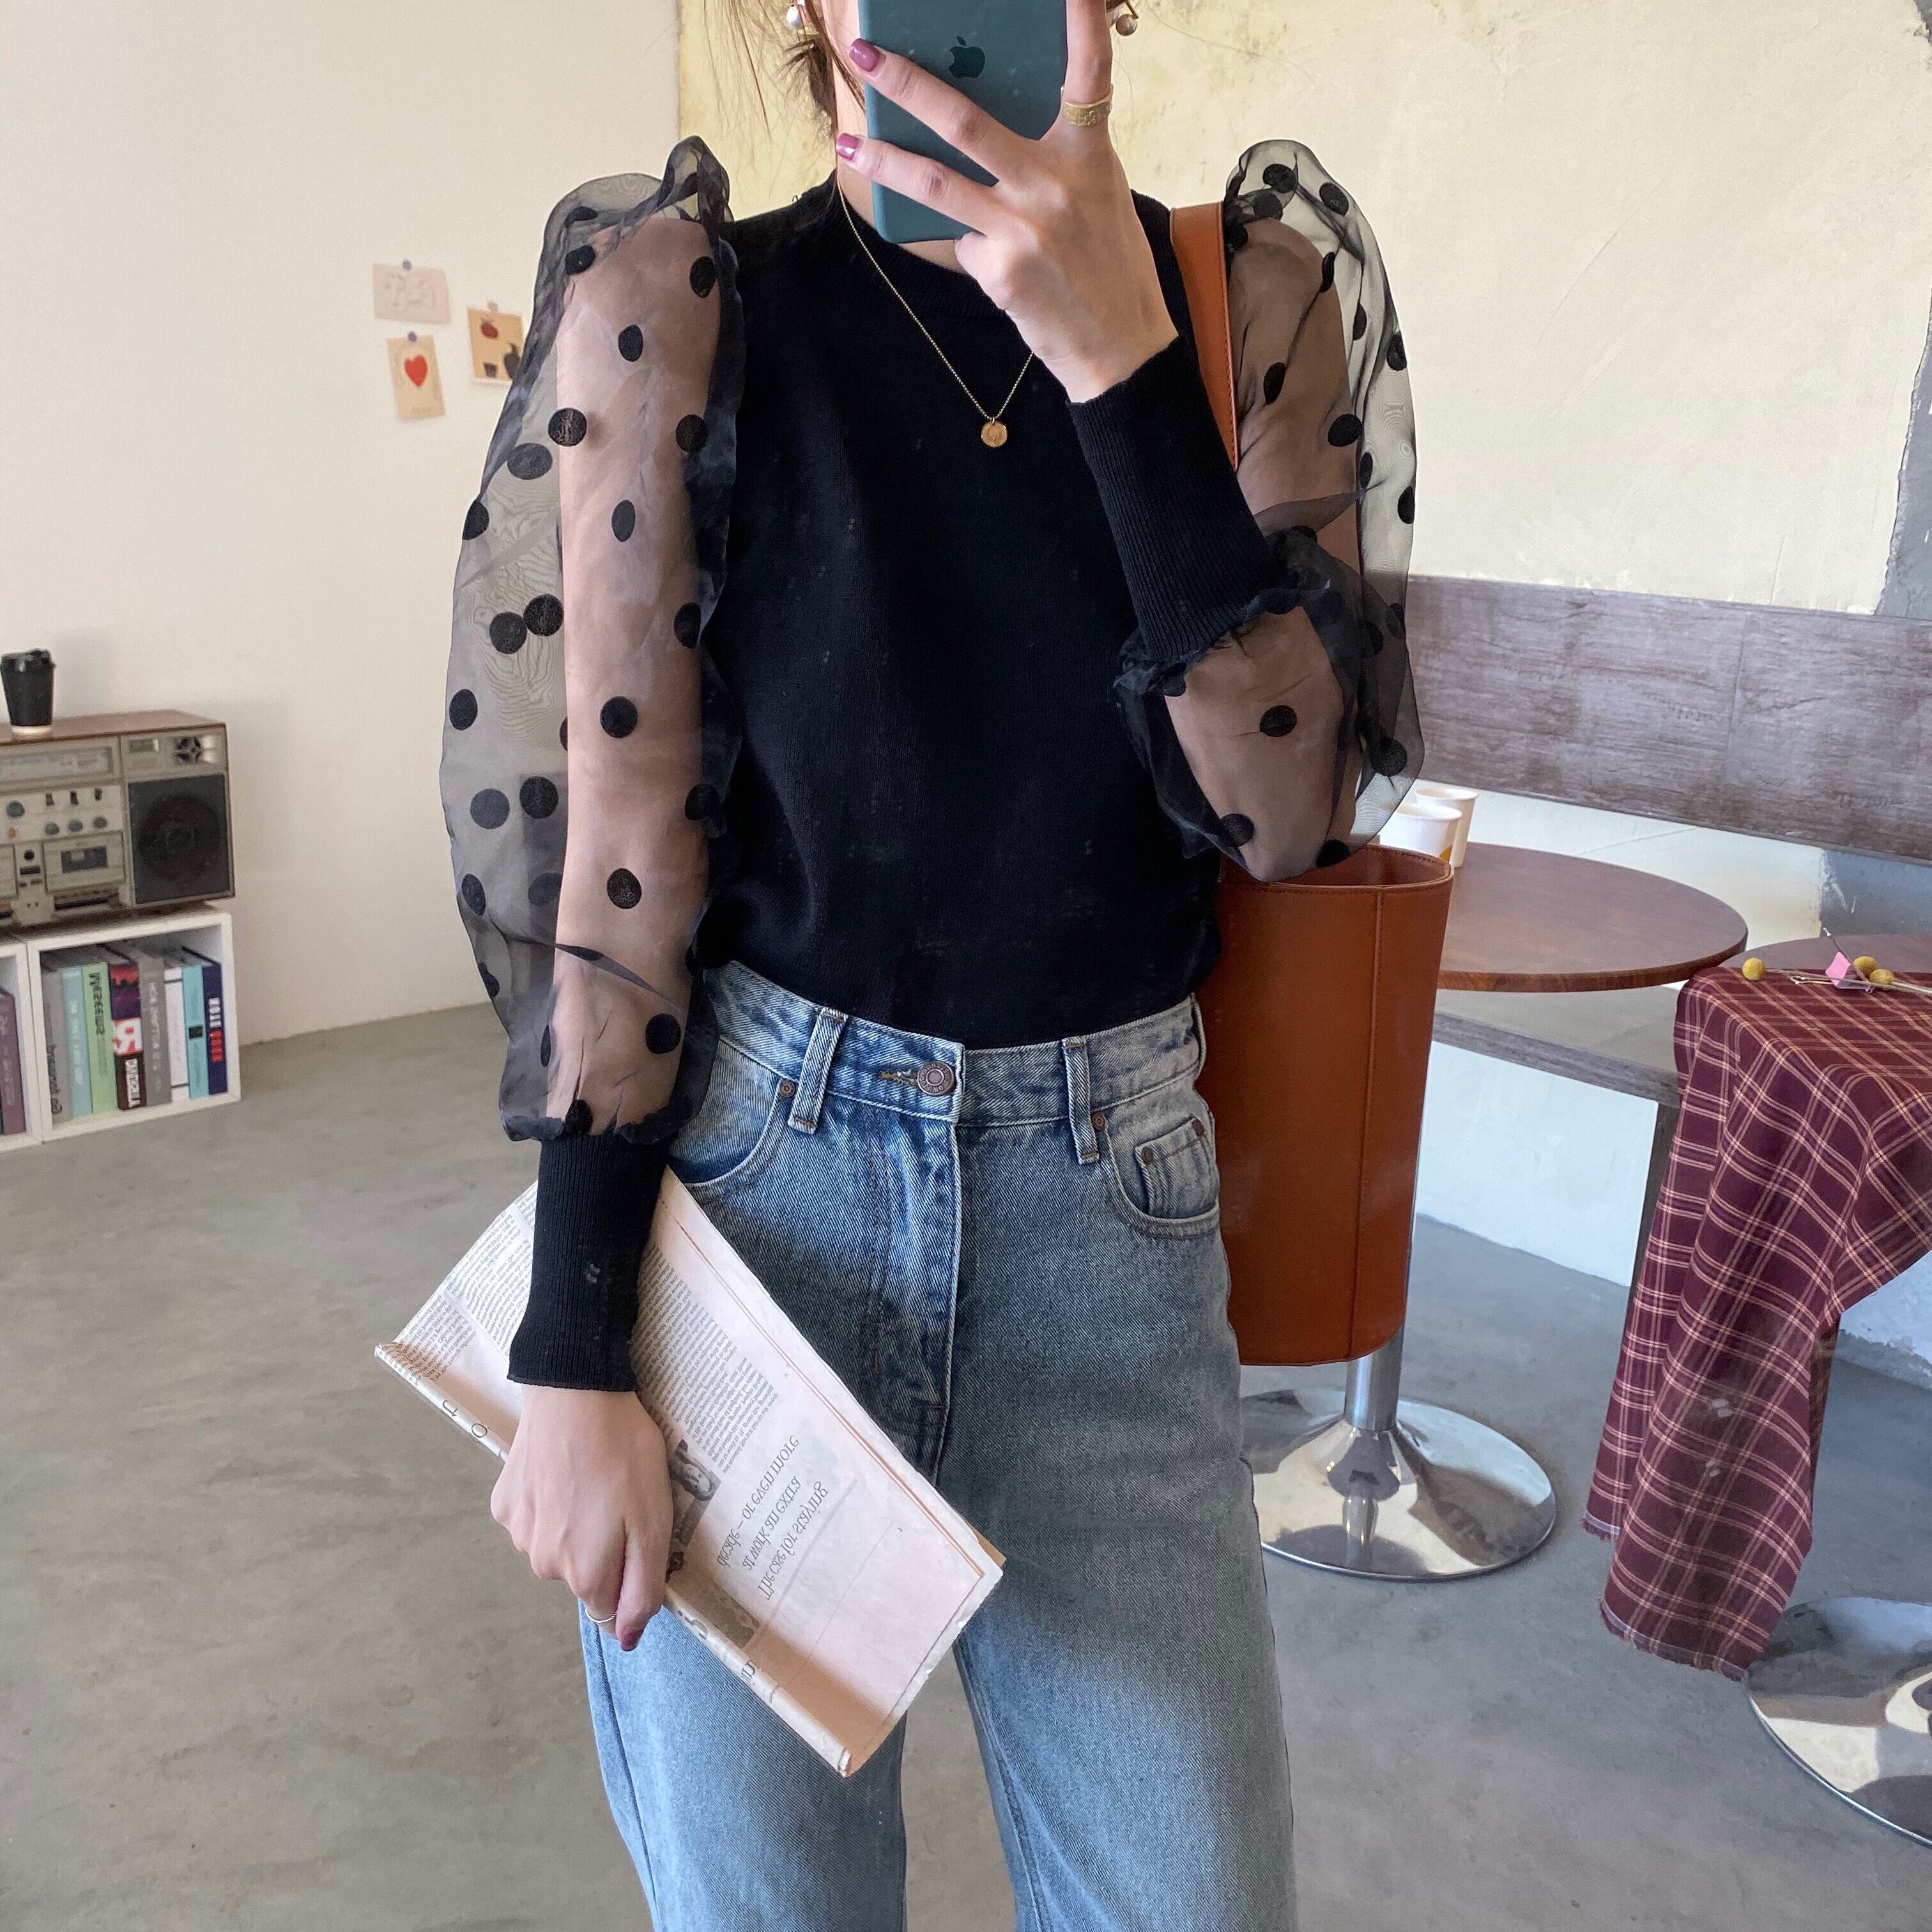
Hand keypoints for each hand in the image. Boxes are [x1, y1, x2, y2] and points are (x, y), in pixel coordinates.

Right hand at [491, 1386, 673, 1651]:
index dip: (632, 1576)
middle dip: (607, 1549)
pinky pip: (536, 1518)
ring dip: (578, 1524)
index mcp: (584, 1576)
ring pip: (559, 1547)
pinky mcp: (504, 1503)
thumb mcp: (654, 1523)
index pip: (612, 1609)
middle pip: (585, 1576)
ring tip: (594, 1477)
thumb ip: (642, 1589)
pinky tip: (564, 1469)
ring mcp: (519, 1534)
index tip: (639, 1535)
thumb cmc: (623, 1454)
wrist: (573, 1391)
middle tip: (622, 1499)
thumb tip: (627, 1640)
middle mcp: (544, 1566)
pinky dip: (552, 1501)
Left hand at [834, 0, 1176, 402]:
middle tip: (865, 56)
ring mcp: (1023, 228)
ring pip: (935, 182)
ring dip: (885, 158)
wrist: (1118, 347)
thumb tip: (991, 127)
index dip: (1081, 23)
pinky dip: (953, 235)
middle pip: (966, 122)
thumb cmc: (1108, 264)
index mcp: (1088, 156)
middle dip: (907, 85)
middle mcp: (1053, 185)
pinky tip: (958, 240)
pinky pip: (957, 238)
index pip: (1087, 77)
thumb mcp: (1097, 194)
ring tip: (850, 141)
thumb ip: (1055, 155)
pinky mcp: (1000, 270)